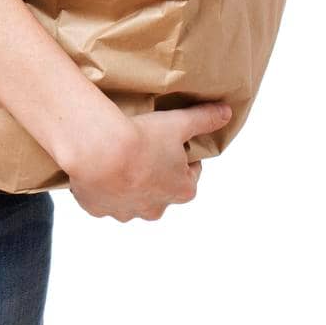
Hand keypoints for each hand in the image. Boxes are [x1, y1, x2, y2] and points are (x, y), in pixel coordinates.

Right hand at [66, 101, 231, 220]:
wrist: (100, 152)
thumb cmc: (143, 139)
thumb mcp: (178, 123)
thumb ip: (204, 119)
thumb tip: (227, 112)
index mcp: (181, 191)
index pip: (190, 176)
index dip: (183, 158)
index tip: (172, 144)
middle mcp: (156, 208)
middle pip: (161, 191)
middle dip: (156, 175)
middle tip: (144, 150)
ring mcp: (127, 212)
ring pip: (132, 199)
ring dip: (129, 185)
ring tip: (118, 159)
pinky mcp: (99, 210)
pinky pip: (104, 201)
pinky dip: (103, 189)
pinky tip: (98, 170)